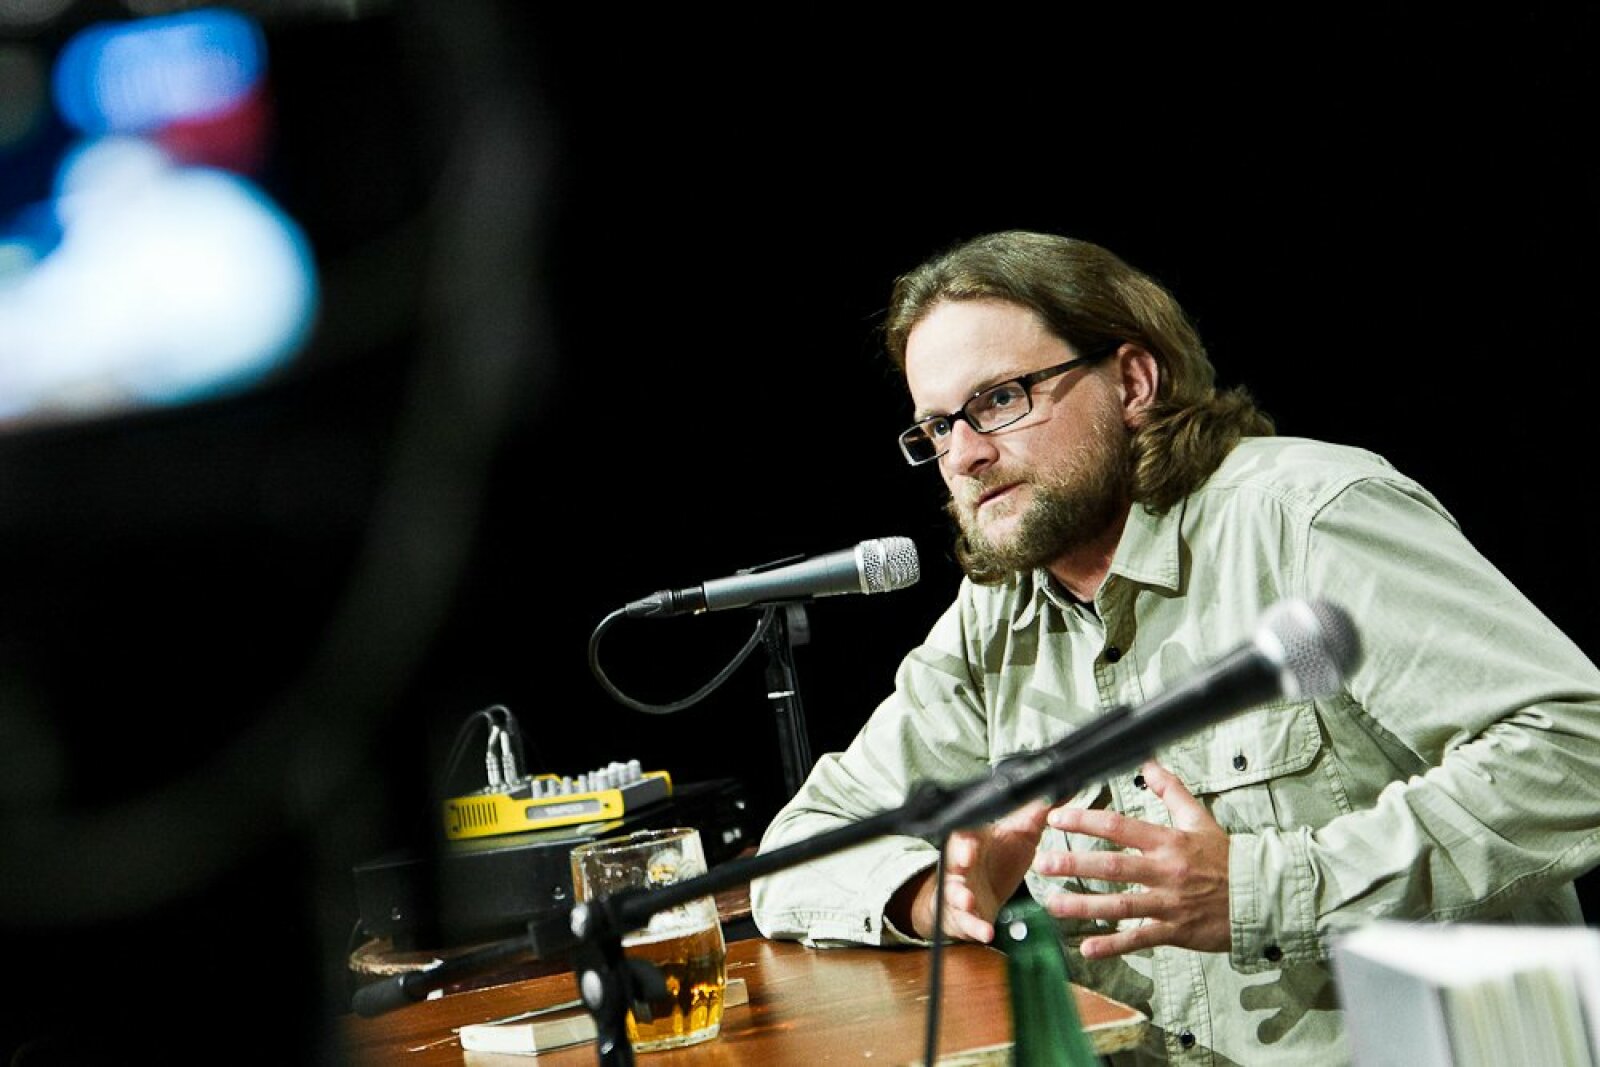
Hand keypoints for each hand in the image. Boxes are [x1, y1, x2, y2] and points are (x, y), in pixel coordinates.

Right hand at [891, 798, 1049, 942]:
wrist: (974, 898)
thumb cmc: (996, 860)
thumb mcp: (1018, 835)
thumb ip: (1036, 814)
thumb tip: (1061, 788)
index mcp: (974, 839)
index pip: (966, 830)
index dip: (969, 832)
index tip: (975, 836)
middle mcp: (961, 863)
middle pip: (953, 856)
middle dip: (957, 856)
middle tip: (965, 858)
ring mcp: (958, 890)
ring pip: (953, 891)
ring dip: (960, 896)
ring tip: (968, 900)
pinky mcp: (962, 916)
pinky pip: (966, 923)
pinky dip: (975, 928)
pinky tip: (987, 933)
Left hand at [1034, 761, 1229, 958]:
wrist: (1261, 896)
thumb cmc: (1227, 857)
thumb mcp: (1199, 818)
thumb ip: (1171, 790)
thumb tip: (1148, 764)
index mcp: (1168, 842)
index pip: (1120, 827)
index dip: (1085, 821)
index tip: (1057, 818)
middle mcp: (1165, 872)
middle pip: (1113, 867)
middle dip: (1075, 865)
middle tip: (1043, 863)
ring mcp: (1169, 903)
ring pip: (1120, 905)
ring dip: (1084, 905)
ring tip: (1053, 904)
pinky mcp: (1175, 931)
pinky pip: (1140, 938)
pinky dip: (1114, 945)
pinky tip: (1087, 947)